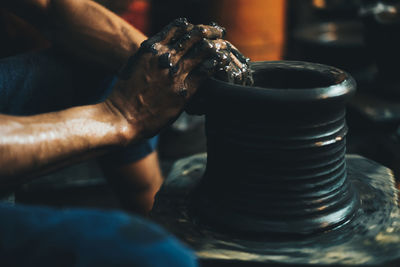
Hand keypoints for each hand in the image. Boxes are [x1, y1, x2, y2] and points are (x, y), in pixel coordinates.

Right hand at [104, 18, 227, 140]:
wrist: (122, 117)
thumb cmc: (126, 93)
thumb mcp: (134, 64)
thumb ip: (150, 53)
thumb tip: (164, 47)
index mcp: (151, 48)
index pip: (178, 28)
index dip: (192, 26)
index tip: (201, 28)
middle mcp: (164, 57)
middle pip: (194, 35)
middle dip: (210, 31)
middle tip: (219, 32)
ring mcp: (175, 74)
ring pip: (203, 51)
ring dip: (216, 45)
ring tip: (223, 46)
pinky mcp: (184, 91)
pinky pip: (205, 71)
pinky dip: (216, 63)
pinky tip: (222, 61)